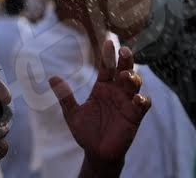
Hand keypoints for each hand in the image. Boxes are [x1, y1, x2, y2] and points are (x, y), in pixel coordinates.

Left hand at [49, 39, 150, 166]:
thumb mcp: (72, 113)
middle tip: (124, 51)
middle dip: (126, 60)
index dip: (108, 55)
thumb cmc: (86, 131)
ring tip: (126, 76)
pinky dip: (143, 100)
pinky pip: (143, 105)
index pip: (107, 66)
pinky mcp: (135, 116)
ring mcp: (127, 102)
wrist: (96, 153)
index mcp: (103, 87)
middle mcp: (117, 91)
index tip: (108, 42)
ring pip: (135, 84)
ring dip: (133, 78)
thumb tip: (52, 77)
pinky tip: (137, 99)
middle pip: (124, 70)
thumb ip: (65, 96)